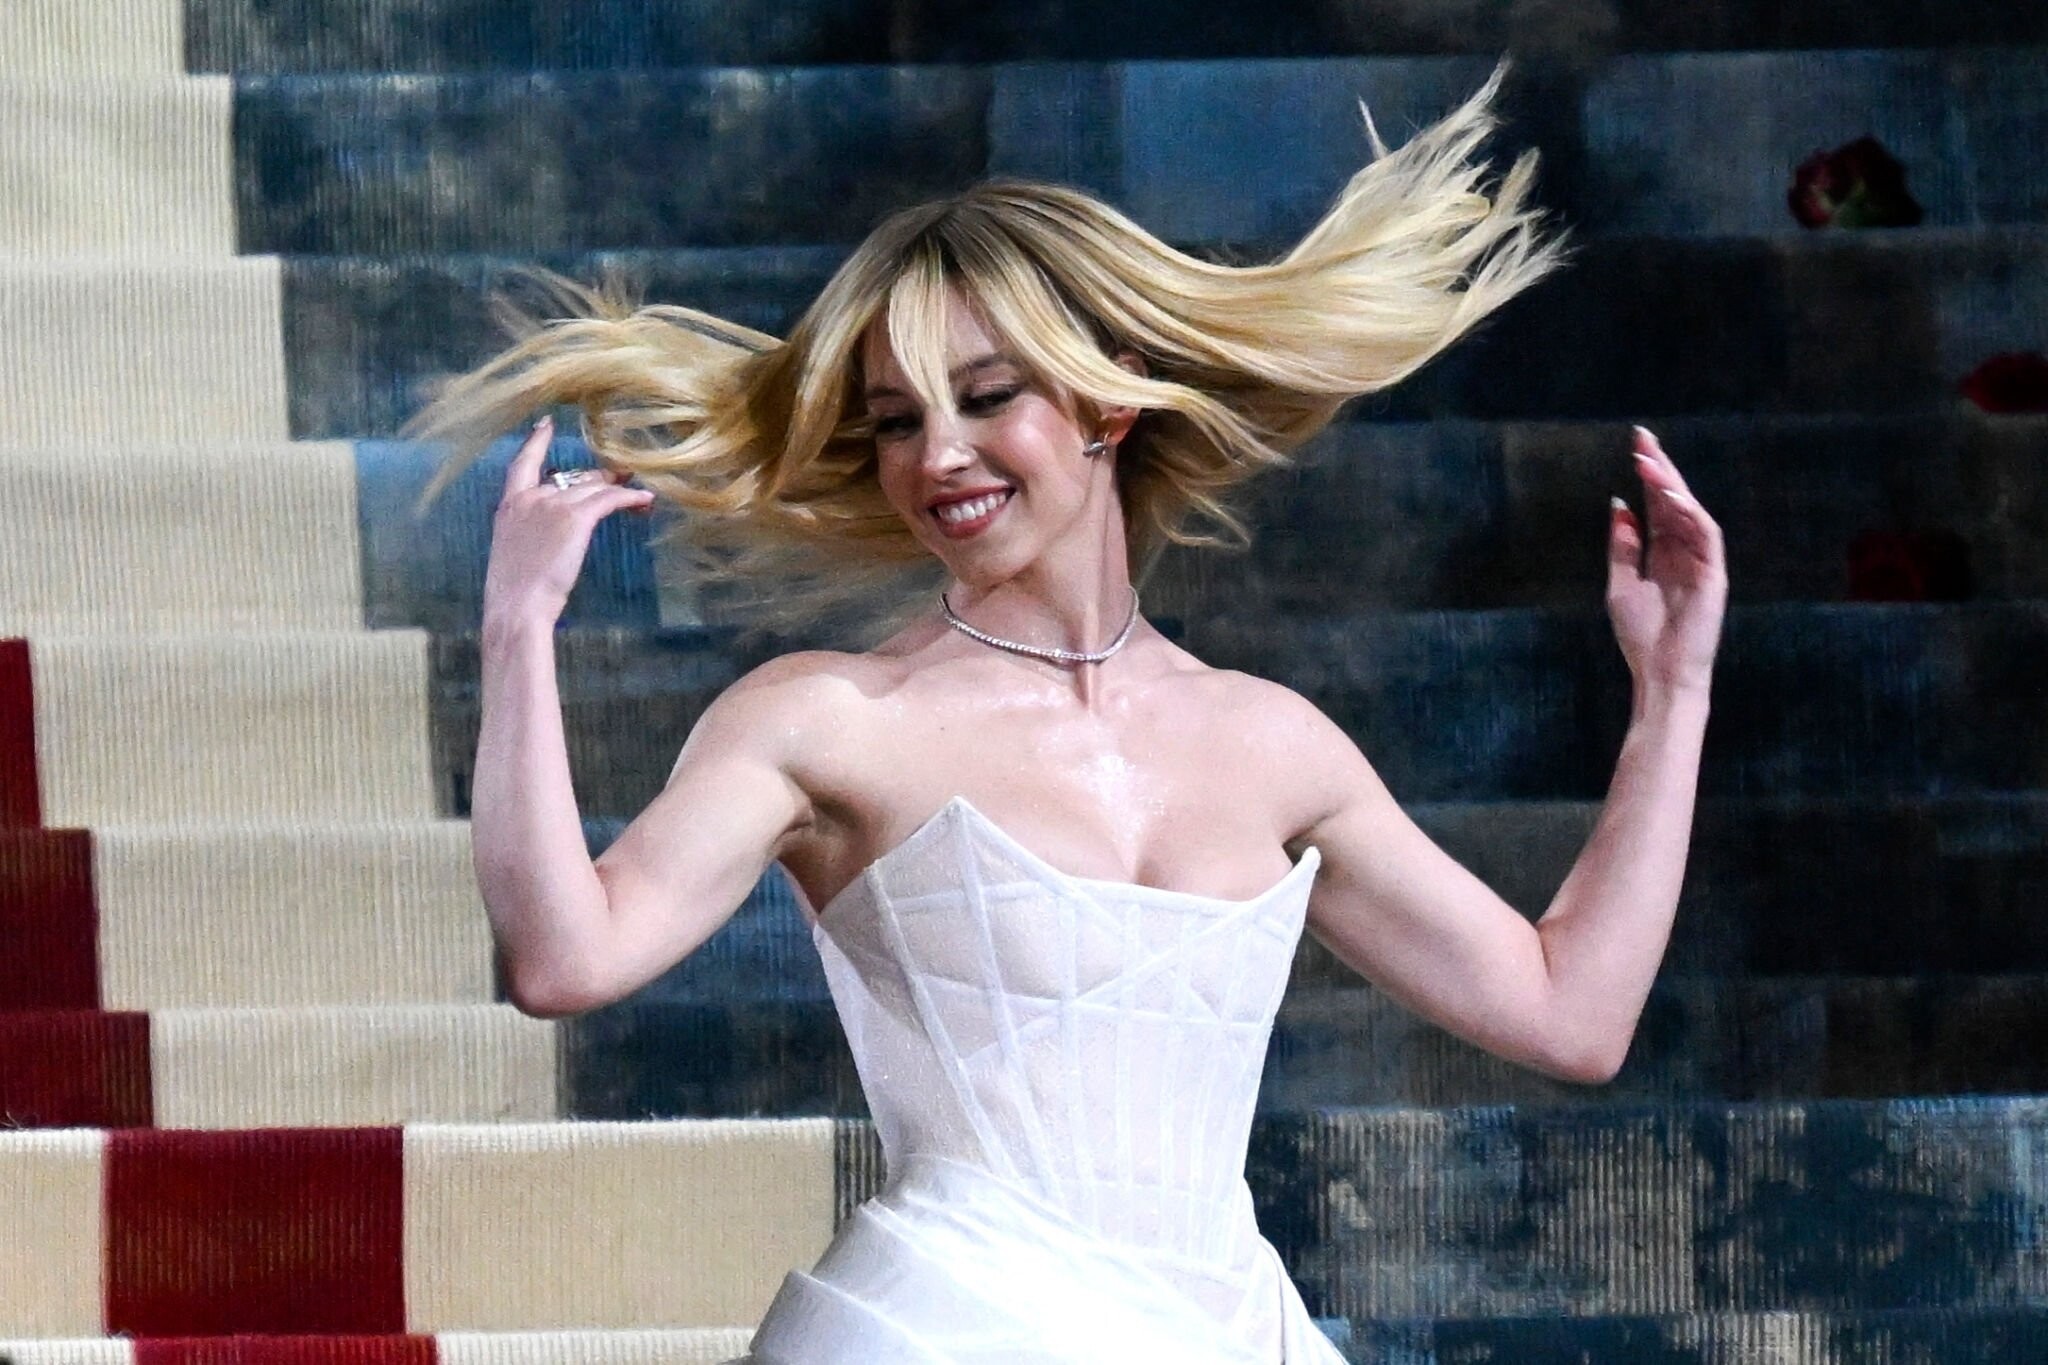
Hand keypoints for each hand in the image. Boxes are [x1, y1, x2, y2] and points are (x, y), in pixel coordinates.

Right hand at [482, 415, 655, 626]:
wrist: (517, 606)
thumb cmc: (515, 591)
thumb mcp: (515, 551)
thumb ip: (531, 531)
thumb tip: (555, 529)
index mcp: (510, 506)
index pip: (522, 464)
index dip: (536, 442)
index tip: (546, 424)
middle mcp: (530, 498)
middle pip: (570, 478)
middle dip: (597, 479)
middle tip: (619, 477)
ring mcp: (552, 505)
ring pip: (592, 487)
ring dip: (618, 488)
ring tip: (639, 492)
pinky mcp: (575, 518)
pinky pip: (609, 499)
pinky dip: (629, 498)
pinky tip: (643, 500)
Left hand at [1606, 426, 1727, 697]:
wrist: (1660, 673)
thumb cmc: (1641, 635)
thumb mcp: (1621, 583)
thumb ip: (1623, 546)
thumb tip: (1620, 505)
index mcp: (1663, 553)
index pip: (1658, 505)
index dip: (1649, 476)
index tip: (1636, 446)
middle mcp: (1685, 552)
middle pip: (1675, 501)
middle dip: (1661, 468)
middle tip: (1643, 437)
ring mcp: (1702, 562)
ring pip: (1691, 512)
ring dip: (1670, 485)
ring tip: (1648, 462)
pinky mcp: (1714, 575)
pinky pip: (1706, 536)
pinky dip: (1690, 514)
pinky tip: (1670, 497)